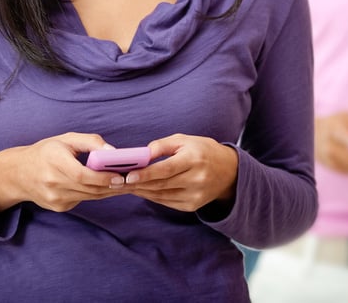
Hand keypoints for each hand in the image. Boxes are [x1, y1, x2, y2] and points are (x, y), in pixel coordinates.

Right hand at [0, 133, 123, 212]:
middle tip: (132, 179)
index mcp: (53, 161)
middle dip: (112, 185)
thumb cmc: (45, 152)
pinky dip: (96, 194)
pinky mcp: (58, 207)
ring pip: (89, 196)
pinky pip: (82, 200)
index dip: (102, 177)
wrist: (18, 174)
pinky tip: (106, 187)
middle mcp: (52, 182)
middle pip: (88, 188)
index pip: (81, 175)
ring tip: (124, 183)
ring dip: (108, 191)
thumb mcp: (66, 139)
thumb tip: (113, 151)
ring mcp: (54, 198)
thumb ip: (91, 142)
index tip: (120, 175)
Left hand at [123, 134, 238, 212]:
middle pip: (162, 184)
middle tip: (118, 181)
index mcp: (194, 159)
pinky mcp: (193, 206)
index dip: (147, 173)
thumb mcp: (184, 140)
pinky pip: (167, 202)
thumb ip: (162, 145)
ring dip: (142, 191)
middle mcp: (197, 179)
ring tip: (125, 185)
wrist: (229, 171)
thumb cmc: (202, 150)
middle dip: (138, 183)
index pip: (167, 169)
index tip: (129, 174)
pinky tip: (141, 190)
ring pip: (162, 195)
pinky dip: (152, 196)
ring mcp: (196, 195)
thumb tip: (141, 154)